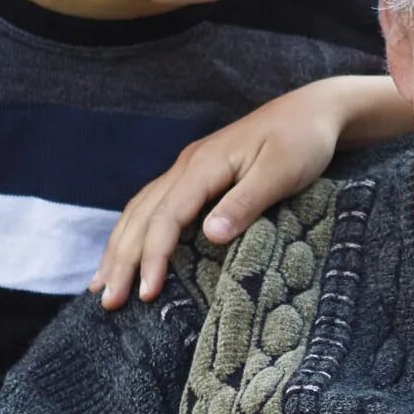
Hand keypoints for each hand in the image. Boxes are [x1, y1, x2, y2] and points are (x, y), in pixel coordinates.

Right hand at [92, 80, 359, 308]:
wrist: (312, 110)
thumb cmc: (302, 141)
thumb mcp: (281, 172)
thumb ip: (245, 203)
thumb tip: (209, 236)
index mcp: (204, 164)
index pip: (166, 216)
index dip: (153, 256)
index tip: (146, 293)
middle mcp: (187, 165)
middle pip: (142, 215)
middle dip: (122, 259)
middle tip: (108, 302)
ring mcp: (189, 168)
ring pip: (140, 209)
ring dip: (119, 247)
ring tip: (101, 285)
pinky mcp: (197, 173)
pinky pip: (153, 204)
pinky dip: (135, 231)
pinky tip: (128, 251)